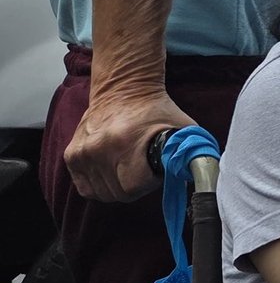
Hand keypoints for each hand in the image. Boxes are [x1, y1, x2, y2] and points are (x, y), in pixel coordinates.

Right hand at [65, 85, 194, 201]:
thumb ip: (193, 155)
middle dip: (135, 186)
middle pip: (118, 194)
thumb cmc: (157, 110)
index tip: (155, 171)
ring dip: (118, 185)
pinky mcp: (71, 155)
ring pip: (102, 193)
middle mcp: (98, 148)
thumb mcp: (183, 129)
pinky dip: (100, 185)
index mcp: (124, 141)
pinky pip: (85, 188)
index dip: (149, 183)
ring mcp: (82, 152)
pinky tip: (113, 170)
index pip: (133, 187)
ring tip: (129, 166)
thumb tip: (206, 179)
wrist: (123, 88)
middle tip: (143, 168)